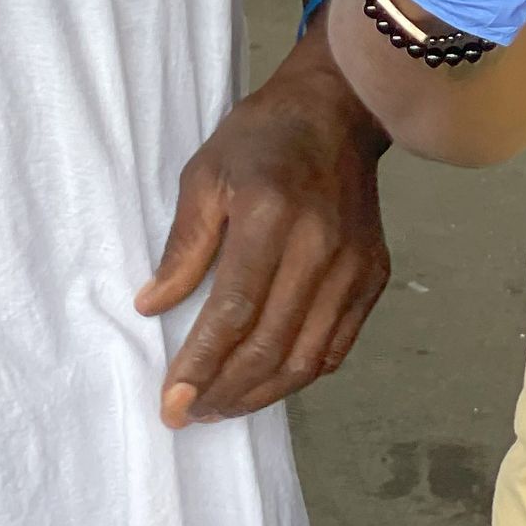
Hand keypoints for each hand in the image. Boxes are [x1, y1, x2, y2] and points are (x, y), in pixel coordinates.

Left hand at [135, 47, 388, 429]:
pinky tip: (267, 382)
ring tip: (221, 406)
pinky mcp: (373, 275)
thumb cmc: (260, 138)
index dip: (201, 363)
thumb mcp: (204, 174)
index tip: (172, 400)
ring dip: (260, 394)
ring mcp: (353, 265)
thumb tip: (153, 306)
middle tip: (188, 414)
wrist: (336, 111)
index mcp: (271, 214)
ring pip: (306, 358)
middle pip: (270, 345)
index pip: (234, 310)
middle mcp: (318, 246)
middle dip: (224, 391)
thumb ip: (183, 244)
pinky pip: (336, 346)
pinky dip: (300, 374)